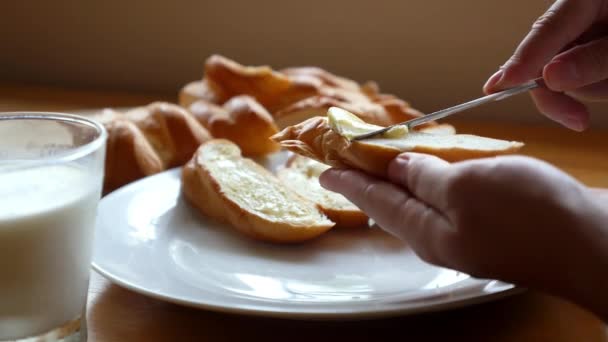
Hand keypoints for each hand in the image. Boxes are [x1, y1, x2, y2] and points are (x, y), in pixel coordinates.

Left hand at [320, 153, 607, 318]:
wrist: (593, 243)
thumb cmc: (527, 215)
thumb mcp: (465, 186)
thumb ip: (425, 177)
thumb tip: (397, 167)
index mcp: (425, 231)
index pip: (375, 201)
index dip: (349, 181)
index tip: (324, 170)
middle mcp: (441, 236)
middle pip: (395, 203)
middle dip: (371, 180)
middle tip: (350, 160)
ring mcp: (468, 233)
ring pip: (423, 201)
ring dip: (402, 178)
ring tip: (383, 160)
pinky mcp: (494, 225)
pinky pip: (450, 199)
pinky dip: (435, 180)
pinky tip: (434, 170)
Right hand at [483, 0, 607, 130]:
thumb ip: (594, 58)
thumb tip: (549, 77)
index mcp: (583, 0)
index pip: (545, 30)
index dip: (521, 61)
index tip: (497, 87)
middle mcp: (576, 20)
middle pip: (544, 63)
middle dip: (555, 94)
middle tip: (577, 121)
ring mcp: (581, 40)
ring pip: (564, 80)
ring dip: (588, 90)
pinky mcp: (585, 60)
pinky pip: (581, 85)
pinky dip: (596, 89)